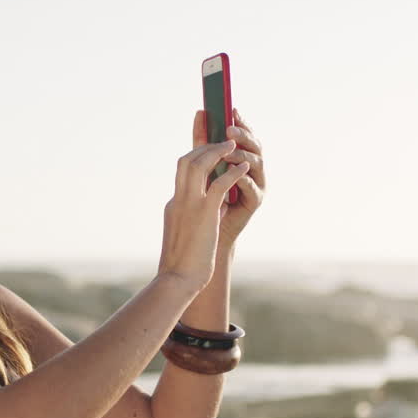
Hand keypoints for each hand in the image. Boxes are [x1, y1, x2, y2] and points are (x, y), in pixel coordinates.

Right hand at [156, 126, 252, 292]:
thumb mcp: (187, 233)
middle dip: (205, 145)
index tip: (205, 141)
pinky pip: (219, 183)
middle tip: (222, 138)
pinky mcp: (204, 213)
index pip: (182, 171)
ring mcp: (190, 204)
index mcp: (174, 204)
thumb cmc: (183, 263)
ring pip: (200, 164)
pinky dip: (232, 172)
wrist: (178, 279)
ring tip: (233, 145)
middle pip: (188, 160)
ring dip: (218, 151)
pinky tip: (243, 168)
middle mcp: (179, 199)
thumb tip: (216, 207)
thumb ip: (197, 216)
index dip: (195, 153)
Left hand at [191, 107, 265, 255]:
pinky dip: (242, 178)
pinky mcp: (255, 200)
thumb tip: (201, 111)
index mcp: (242, 155)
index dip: (241, 122)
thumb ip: (203, 139)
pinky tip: (232, 173)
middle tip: (229, 129)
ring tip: (228, 151)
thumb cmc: (207, 194)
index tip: (232, 109)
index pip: (245, 134)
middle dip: (243, 135)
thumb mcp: (203, 162)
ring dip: (241, 155)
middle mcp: (253, 167)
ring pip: (255, 163)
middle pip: (254, 145)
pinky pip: (252, 186)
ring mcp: (257, 183)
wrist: (208, 228)